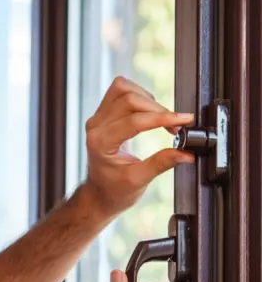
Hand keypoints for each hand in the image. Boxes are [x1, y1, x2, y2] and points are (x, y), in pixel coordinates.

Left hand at [82, 76, 195, 216]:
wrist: (99, 193)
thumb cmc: (113, 190)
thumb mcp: (138, 181)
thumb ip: (161, 163)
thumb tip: (186, 153)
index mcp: (100, 143)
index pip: (134, 121)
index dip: (163, 118)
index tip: (183, 121)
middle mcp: (95, 127)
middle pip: (129, 98)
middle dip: (158, 109)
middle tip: (175, 125)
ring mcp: (97, 118)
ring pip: (122, 88)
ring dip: (148, 99)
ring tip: (161, 117)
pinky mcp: (103, 114)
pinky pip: (120, 91)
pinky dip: (139, 95)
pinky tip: (149, 111)